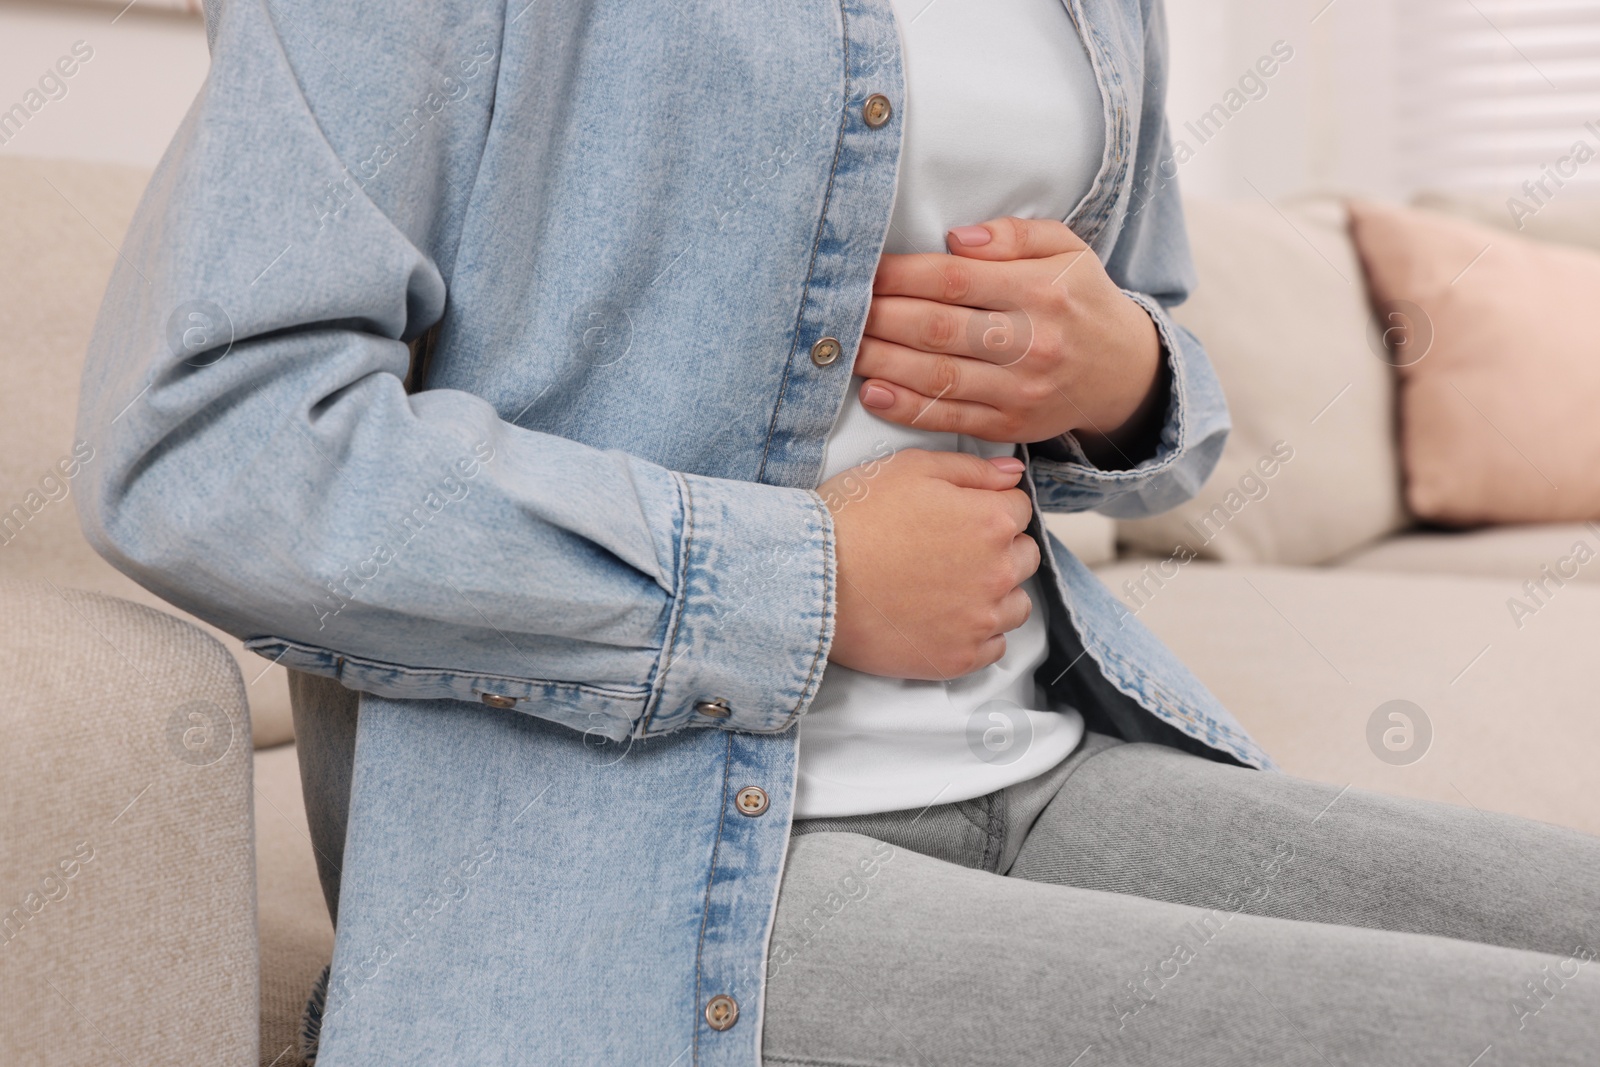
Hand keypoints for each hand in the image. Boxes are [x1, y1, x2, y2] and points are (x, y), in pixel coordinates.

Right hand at [820, 449, 1038, 679]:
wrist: (810, 577)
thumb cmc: (854, 516)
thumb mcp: (910, 469)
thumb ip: (972, 469)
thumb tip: (1014, 473)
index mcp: (991, 521)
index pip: (1019, 510)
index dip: (988, 508)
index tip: (958, 517)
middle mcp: (998, 572)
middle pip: (1024, 557)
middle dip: (997, 550)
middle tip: (949, 551)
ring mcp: (980, 620)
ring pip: (1015, 605)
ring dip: (994, 594)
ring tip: (947, 588)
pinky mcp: (959, 658)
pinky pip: (993, 647)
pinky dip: (975, 634)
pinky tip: (941, 619)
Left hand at [855, 216, 1163, 447]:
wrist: (1123, 373)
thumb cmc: (1080, 301)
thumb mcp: (1066, 250)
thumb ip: (1014, 235)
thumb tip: (955, 237)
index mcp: (1043, 291)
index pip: (956, 280)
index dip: (902, 275)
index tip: (866, 270)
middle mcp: (1033, 343)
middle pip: (939, 328)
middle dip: (881, 317)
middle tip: (842, 308)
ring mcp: (1021, 391)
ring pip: (938, 376)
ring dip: (882, 362)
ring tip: (844, 347)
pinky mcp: (1011, 426)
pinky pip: (950, 419)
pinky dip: (906, 408)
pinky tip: (872, 391)